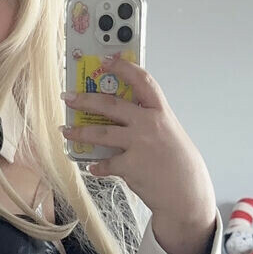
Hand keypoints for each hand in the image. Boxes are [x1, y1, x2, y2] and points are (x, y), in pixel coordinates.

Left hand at [61, 56, 214, 225]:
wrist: (187, 193)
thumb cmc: (179, 163)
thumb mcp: (169, 133)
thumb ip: (148, 121)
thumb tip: (123, 115)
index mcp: (160, 112)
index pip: (141, 81)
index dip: (123, 67)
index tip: (106, 59)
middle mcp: (149, 125)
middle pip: (110, 105)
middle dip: (85, 99)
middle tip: (69, 97)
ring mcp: (139, 145)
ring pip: (100, 133)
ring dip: (79, 131)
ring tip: (66, 130)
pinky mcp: (130, 167)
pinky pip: (105, 164)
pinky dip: (97, 166)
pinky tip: (92, 166)